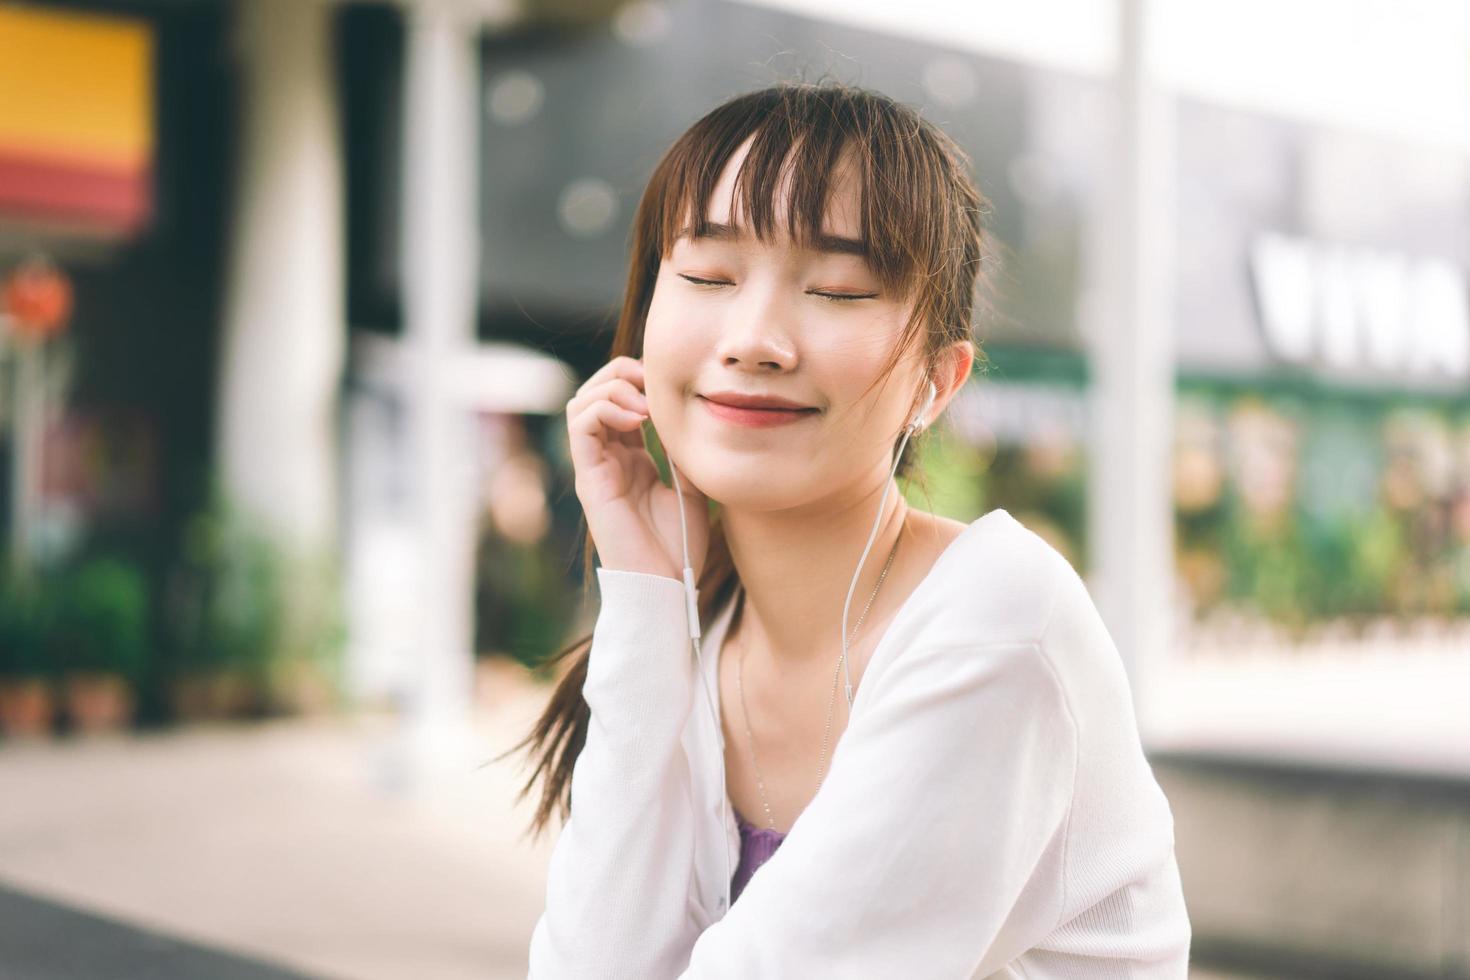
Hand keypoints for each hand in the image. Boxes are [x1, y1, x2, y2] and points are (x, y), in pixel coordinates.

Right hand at [566, 356, 709, 581]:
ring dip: (612, 387)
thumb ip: (683, 452)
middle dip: (622, 374)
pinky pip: (580, 426)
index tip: (671, 384)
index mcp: (631, 459)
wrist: (665, 586)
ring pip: (581, 402)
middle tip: (653, 382)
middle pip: (595, 393)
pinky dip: (605, 408)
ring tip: (645, 401)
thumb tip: (688, 415)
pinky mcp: (589, 477)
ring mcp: (595, 467)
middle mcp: (608, 458)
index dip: (639, 380)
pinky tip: (638, 417)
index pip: (621, 401)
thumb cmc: (677, 547)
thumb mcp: (691, 488)